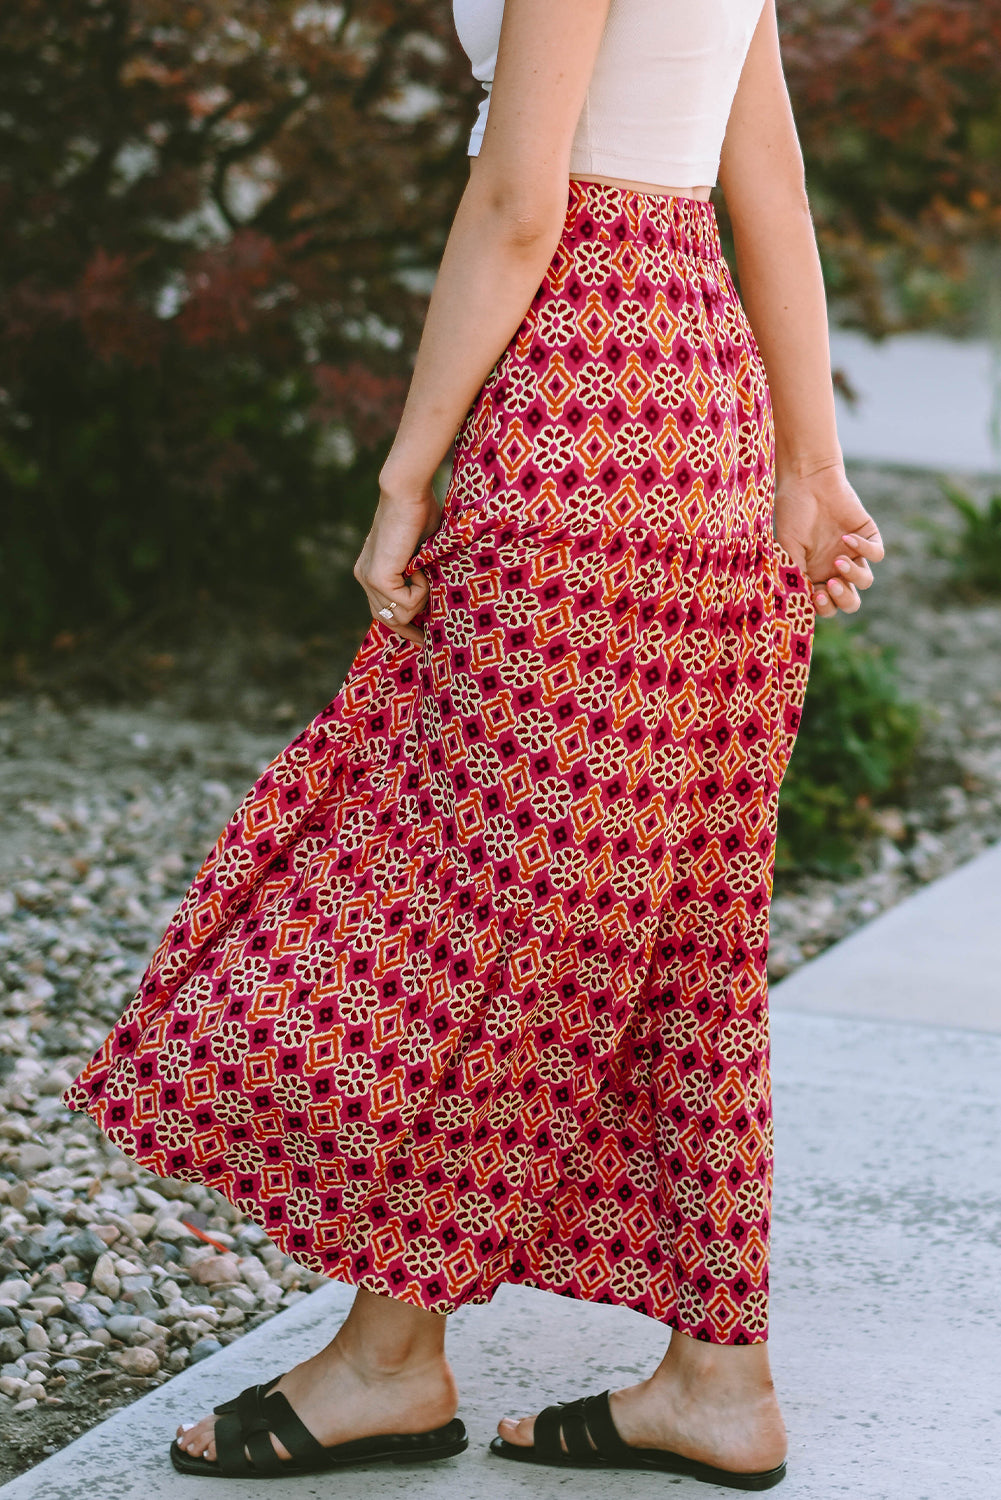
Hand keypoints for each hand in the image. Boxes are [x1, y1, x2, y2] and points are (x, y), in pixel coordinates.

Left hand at [353, 480, 440, 643]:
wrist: (407, 493)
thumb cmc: (420, 512)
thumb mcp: (419, 551)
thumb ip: (418, 573)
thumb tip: (435, 599)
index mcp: (369, 569)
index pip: (380, 610)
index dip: (400, 626)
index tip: (421, 637)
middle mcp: (363, 577)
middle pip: (386, 619)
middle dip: (409, 630)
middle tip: (429, 638)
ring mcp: (368, 579)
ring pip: (400, 614)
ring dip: (422, 598)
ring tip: (426, 573)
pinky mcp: (378, 578)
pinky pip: (408, 603)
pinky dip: (421, 589)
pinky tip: (420, 566)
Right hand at [773, 462, 883, 618]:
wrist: (808, 480)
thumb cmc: (792, 513)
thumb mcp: (786, 547)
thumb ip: (794, 575)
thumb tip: (798, 603)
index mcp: (814, 576)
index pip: (825, 605)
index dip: (823, 607)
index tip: (815, 595)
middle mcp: (835, 569)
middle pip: (850, 601)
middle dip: (843, 599)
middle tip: (832, 585)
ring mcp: (853, 554)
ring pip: (865, 581)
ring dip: (853, 576)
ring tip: (839, 560)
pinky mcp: (867, 536)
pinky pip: (876, 554)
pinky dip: (865, 549)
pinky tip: (848, 537)